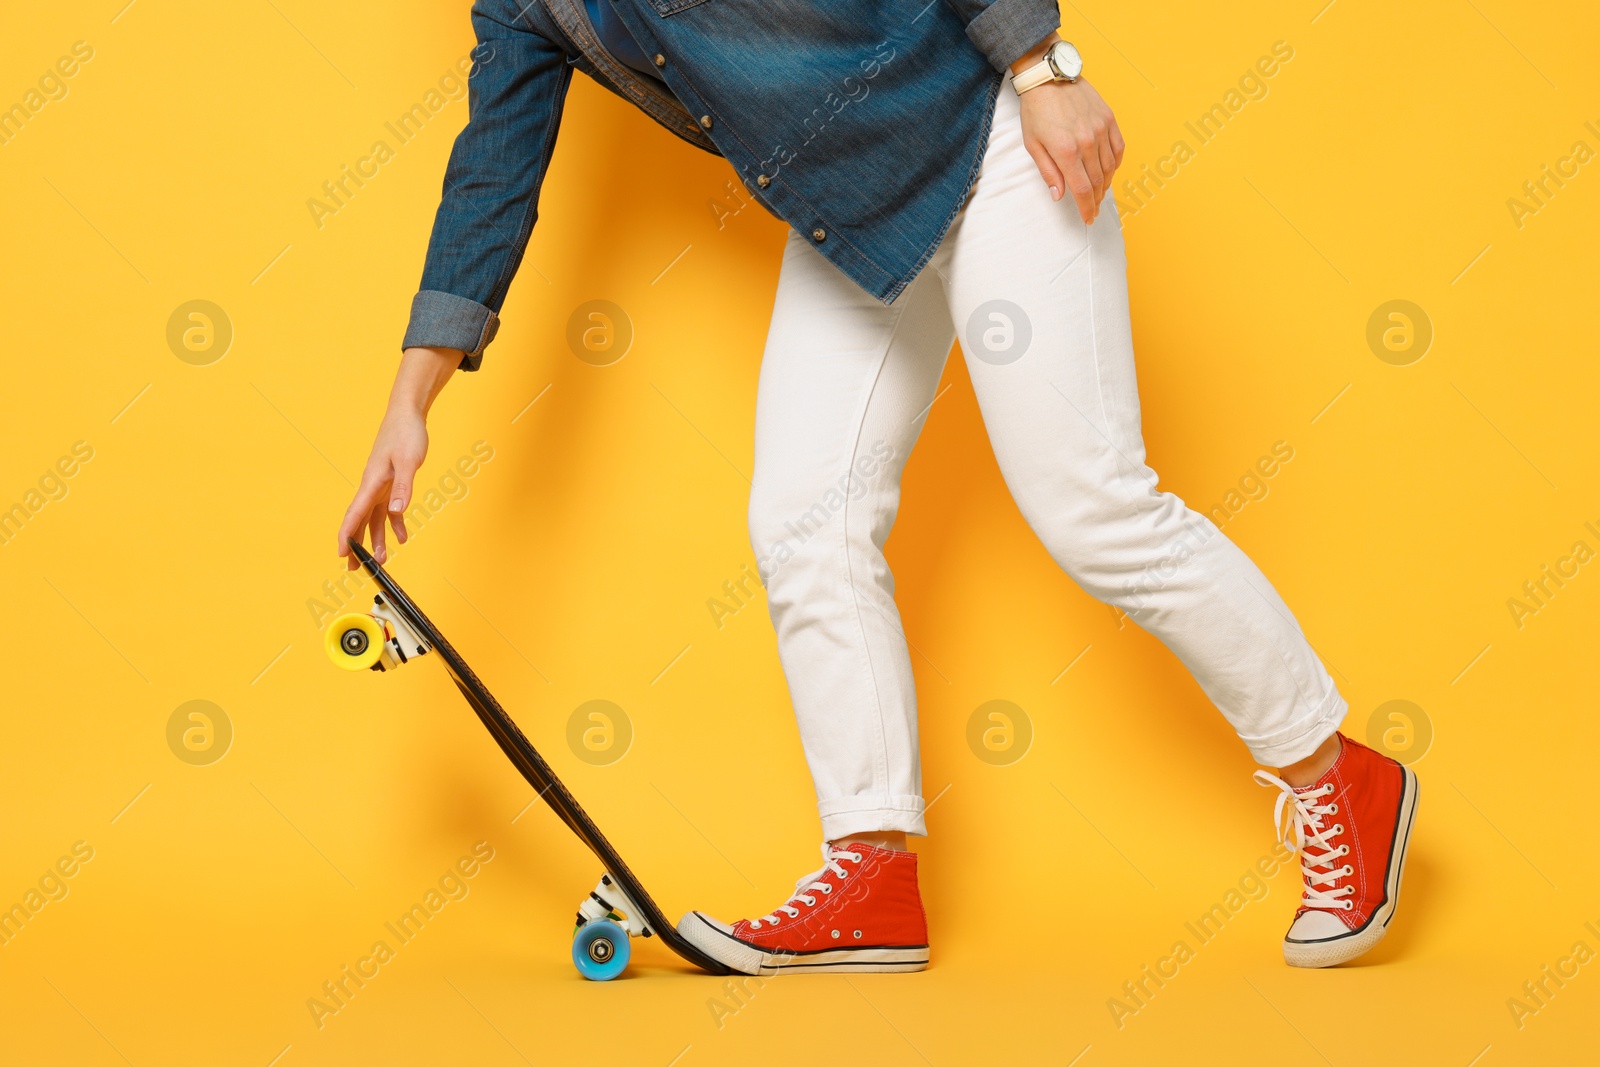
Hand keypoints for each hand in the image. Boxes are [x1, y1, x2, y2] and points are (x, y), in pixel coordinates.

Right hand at [336, 346, 458, 567]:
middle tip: (355, 569)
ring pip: (374, 518)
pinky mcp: (390, 482)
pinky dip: (394, 523)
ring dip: (377, 539)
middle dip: (357, 545)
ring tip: (381, 560)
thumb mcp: (409, 461)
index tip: (342, 554)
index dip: (348, 535)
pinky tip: (401, 536)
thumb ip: (403, 486)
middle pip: (360, 521)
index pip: (355, 513)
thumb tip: (395, 511)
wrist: (407, 414)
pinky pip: (388, 508)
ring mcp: (380, 485)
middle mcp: (371, 486)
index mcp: (372, 481)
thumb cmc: (406, 433)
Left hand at [1015, 69, 1124, 223]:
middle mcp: (1087, 142)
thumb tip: (1059, 196)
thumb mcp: (1033, 144)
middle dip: (1096, 200)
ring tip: (1099, 193)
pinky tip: (1110, 170)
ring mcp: (1101, 129)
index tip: (1088, 218)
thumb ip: (1048, 172)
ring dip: (1106, 184)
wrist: (1049, 76)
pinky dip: (1116, 163)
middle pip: (1098, 182)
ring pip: (1110, 167)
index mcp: (1066, 152)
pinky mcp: (1109, 118)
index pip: (1083, 190)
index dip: (1087, 208)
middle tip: (1093, 210)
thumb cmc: (1036, 110)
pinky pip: (1118, 148)